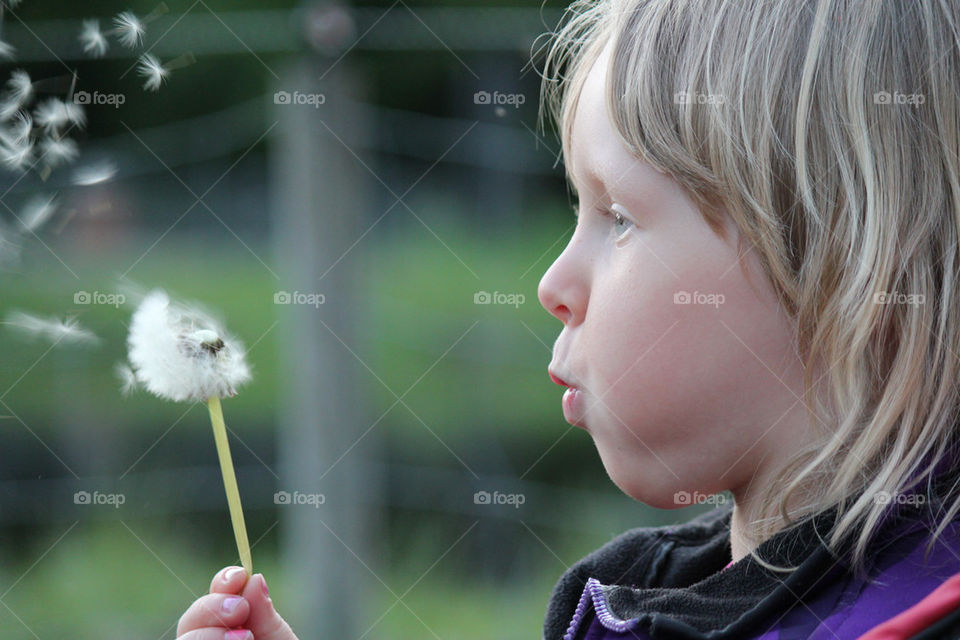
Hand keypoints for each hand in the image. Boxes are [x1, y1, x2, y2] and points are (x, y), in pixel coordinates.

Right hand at [176, 566, 298, 639]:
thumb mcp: (280, 639)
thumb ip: (266, 616)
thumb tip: (254, 577)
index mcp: (232, 627)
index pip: (215, 598)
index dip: (222, 582)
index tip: (238, 576)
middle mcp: (211, 639)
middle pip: (190, 619)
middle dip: (211, 607)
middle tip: (240, 610)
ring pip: (184, 638)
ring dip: (209, 634)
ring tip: (246, 638)